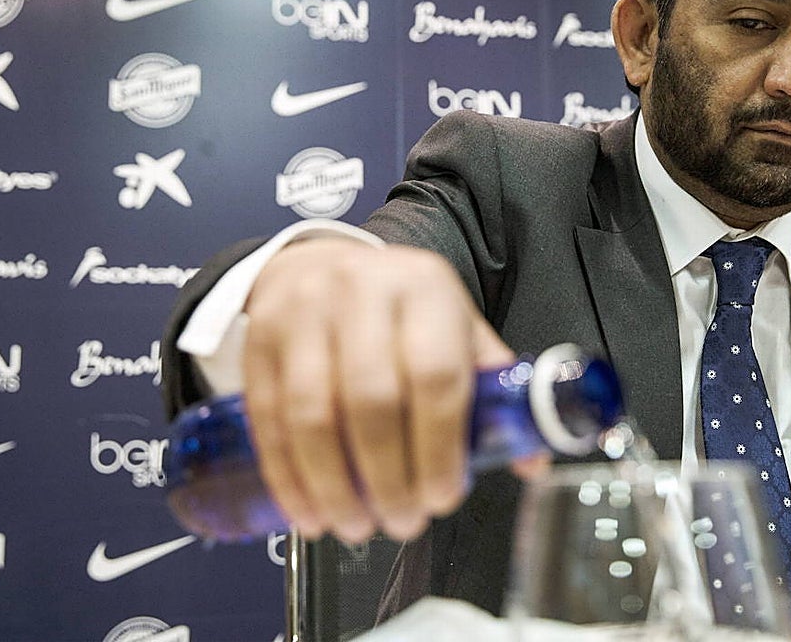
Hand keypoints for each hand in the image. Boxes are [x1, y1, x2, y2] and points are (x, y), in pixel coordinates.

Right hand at [241, 237, 512, 543]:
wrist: (321, 264)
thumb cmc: (400, 309)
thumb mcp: (455, 327)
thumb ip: (491, 388)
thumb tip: (531, 459)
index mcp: (425, 289)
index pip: (435, 375)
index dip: (439, 447)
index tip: (442, 497)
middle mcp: (361, 293)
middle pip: (371, 400)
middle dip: (387, 478)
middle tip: (402, 521)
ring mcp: (303, 314)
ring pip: (312, 415)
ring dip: (333, 486)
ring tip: (356, 525)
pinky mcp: (259, 340)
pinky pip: (268, 420)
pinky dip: (287, 477)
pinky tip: (308, 512)